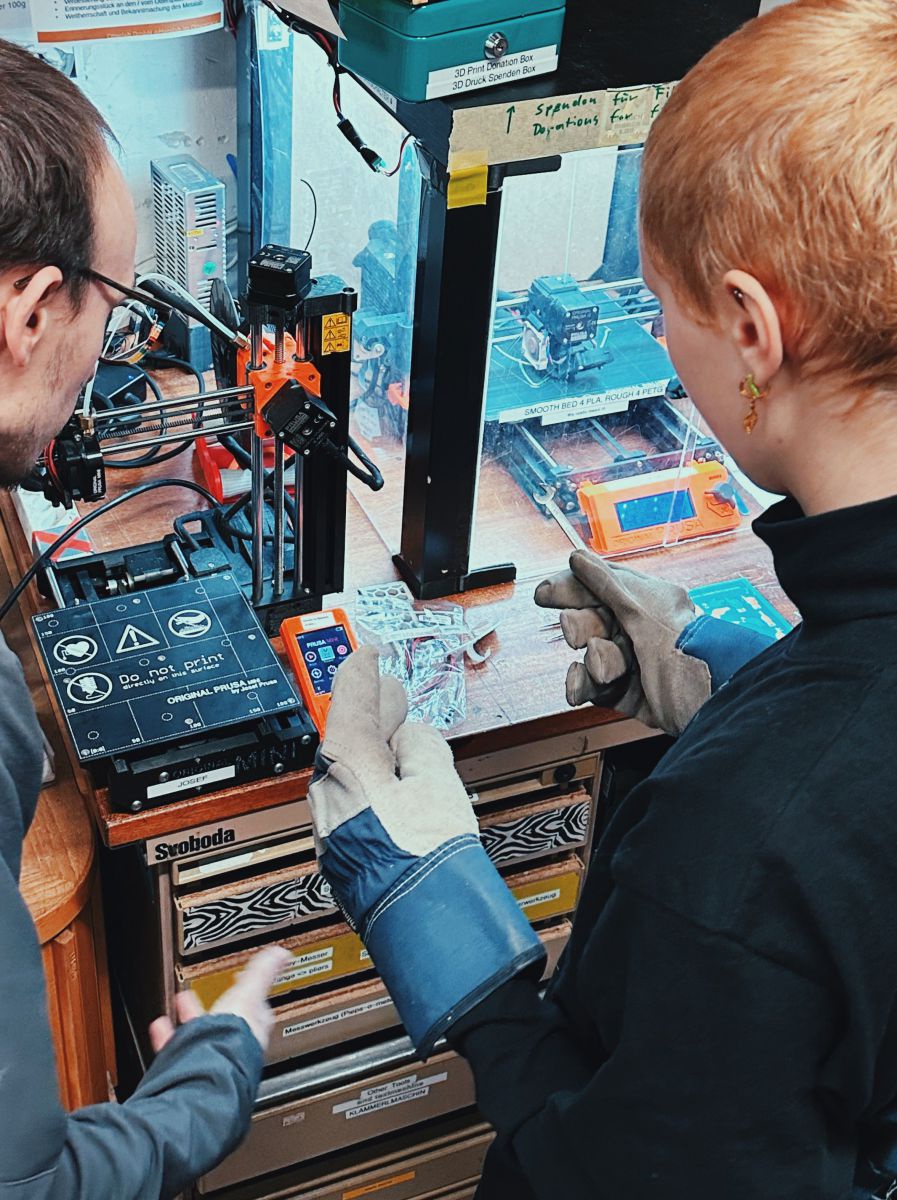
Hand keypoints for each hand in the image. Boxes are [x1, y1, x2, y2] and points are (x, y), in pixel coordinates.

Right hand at [149, 945, 290, 1055]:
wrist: (205, 1071)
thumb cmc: (232, 1040)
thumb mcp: (248, 994)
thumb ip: (261, 973)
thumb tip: (280, 954)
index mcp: (250, 1031)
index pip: (256, 1012)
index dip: (249, 994)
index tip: (242, 981)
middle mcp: (232, 1048)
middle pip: (225, 1024)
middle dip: (216, 1008)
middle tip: (211, 993)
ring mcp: (209, 1057)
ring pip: (201, 1037)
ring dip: (191, 1019)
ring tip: (181, 1003)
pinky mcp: (187, 1067)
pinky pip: (176, 1050)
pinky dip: (167, 1037)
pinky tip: (160, 1027)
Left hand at [307, 647, 543, 1056]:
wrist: (422, 923)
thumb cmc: (428, 858)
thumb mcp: (438, 780)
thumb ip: (421, 745)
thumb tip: (411, 737)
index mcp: (346, 762)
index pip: (348, 697)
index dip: (362, 668)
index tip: (368, 652)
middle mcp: (327, 791)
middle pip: (346, 734)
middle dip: (372, 711)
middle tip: (391, 692)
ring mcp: (330, 824)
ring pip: (349, 768)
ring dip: (375, 748)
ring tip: (402, 737)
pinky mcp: (340, 850)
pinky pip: (352, 798)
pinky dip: (372, 781)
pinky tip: (396, 783)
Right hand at [535, 549, 709, 735]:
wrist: (711, 709)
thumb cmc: (691, 657)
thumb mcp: (644, 614)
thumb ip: (607, 585)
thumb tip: (580, 558)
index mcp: (652, 602)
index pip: (603, 586)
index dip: (573, 588)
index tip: (546, 593)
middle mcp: (644, 630)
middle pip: (593, 621)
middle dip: (581, 627)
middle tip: (574, 631)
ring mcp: (636, 663)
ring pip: (592, 655)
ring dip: (592, 662)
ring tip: (603, 669)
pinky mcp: (630, 694)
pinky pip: (594, 685)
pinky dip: (584, 685)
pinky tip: (580, 686)